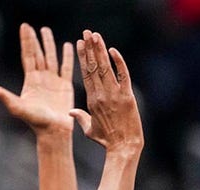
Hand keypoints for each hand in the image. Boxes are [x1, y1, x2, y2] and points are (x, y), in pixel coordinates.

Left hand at [0, 23, 73, 133]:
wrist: (53, 131)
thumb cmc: (35, 121)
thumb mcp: (16, 107)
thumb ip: (2, 95)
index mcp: (30, 81)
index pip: (28, 56)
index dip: (26, 42)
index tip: (25, 27)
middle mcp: (41, 79)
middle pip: (38, 54)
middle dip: (35, 40)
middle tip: (32, 26)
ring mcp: (54, 81)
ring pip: (51, 58)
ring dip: (49, 44)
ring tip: (46, 31)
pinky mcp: (66, 86)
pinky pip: (67, 67)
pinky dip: (68, 56)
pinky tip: (69, 46)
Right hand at [69, 30, 143, 152]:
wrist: (123, 148)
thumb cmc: (106, 140)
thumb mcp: (90, 130)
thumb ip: (80, 118)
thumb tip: (71, 112)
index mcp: (91, 100)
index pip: (86, 74)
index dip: (83, 57)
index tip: (80, 44)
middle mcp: (101, 95)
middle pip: (94, 67)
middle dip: (90, 48)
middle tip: (86, 32)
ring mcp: (114, 95)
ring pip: (105, 68)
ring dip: (100, 50)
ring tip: (96, 35)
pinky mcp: (127, 97)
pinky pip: (123, 76)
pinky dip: (118, 62)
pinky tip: (112, 50)